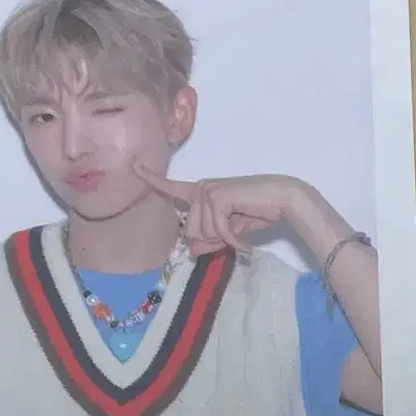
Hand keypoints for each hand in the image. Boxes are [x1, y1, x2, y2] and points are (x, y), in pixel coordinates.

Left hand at [132, 162, 308, 256]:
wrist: (283, 200)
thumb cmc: (257, 212)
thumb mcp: (227, 232)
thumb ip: (208, 240)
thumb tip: (192, 250)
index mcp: (199, 192)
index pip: (170, 186)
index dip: (150, 178)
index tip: (132, 164)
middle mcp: (201, 188)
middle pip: (189, 231)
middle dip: (211, 241)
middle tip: (233, 236)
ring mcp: (208, 190)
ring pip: (202, 233)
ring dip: (224, 239)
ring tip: (242, 230)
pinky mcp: (218, 197)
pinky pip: (218, 231)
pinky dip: (234, 242)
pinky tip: (245, 246)